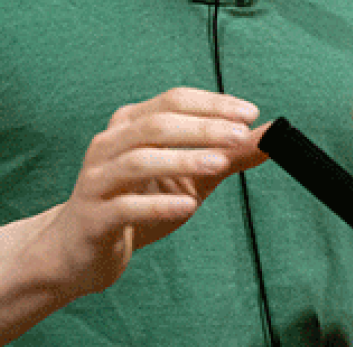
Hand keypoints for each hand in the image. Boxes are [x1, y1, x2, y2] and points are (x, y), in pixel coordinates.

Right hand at [31, 88, 266, 296]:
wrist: (79, 250)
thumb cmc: (136, 204)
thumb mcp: (188, 177)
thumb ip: (226, 155)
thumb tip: (273, 136)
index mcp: (129, 124)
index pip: (173, 101)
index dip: (212, 104)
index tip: (249, 113)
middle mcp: (109, 145)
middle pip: (157, 124)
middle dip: (203, 127)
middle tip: (240, 134)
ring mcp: (97, 180)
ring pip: (139, 160)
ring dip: (182, 158)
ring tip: (219, 162)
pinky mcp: (93, 217)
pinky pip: (125, 206)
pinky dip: (158, 205)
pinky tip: (187, 207)